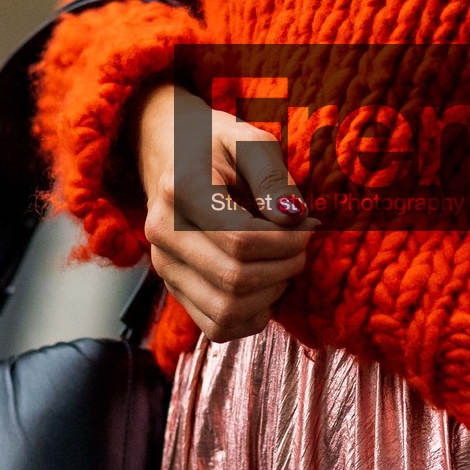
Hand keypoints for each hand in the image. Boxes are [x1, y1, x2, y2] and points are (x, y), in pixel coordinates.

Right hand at [133, 80, 312, 340]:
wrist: (169, 152)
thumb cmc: (215, 145)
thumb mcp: (249, 142)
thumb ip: (274, 177)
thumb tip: (293, 220)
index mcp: (179, 190)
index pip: (240, 239)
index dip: (286, 241)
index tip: (307, 225)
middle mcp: (162, 234)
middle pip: (235, 279)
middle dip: (284, 267)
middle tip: (301, 245)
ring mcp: (164, 267)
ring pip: (226, 311)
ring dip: (271, 294)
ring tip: (283, 264)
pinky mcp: (173, 290)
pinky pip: (217, 328)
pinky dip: (252, 316)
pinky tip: (265, 286)